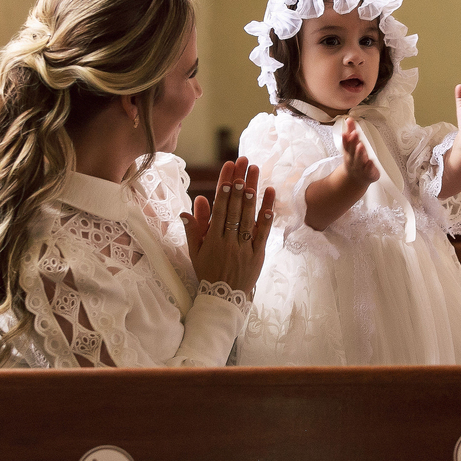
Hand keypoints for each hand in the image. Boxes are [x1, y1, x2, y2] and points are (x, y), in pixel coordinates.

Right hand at [182, 157, 275, 300]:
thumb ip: (193, 229)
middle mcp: (229, 240)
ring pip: (249, 216)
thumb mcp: (195, 252)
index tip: (228, 172)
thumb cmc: (207, 272)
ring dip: (253, 192)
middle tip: (244, 163)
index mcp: (212, 238)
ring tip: (255, 173)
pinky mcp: (258, 254)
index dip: (224, 189)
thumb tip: (190, 207)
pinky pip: (263, 232)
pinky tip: (270, 197)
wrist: (224, 298)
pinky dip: (266, 214)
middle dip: (240, 183)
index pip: (219, 208)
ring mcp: (244, 247)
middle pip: (235, 207)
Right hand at [340, 118, 379, 185]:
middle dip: (353, 142)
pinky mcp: (369, 173)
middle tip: (354, 133)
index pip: (346, 144)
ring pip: (359, 159)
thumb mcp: (350, 146)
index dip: (346, 137)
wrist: (355, 179)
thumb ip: (350, 131)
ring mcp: (360, 166)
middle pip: (352, 150)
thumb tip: (348, 119)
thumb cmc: (353, 159)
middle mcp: (353, 159)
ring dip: (360, 152)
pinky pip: (369, 170)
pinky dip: (369, 166)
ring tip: (360, 145)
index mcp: (349, 152)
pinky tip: (371, 162)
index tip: (346, 131)